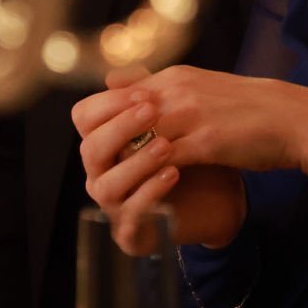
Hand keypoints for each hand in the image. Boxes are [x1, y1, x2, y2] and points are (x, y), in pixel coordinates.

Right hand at [74, 88, 247, 254]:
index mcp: (104, 142)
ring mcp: (114, 205)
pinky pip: (131, 214)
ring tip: (167, 146)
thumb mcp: (172, 117)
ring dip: (135, 162)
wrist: (223, 191)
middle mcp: (101, 173)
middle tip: (152, 112)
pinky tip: (173, 173)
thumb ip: (146, 96)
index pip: (84, 118)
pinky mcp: (132, 232)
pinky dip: (150, 191)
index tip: (144, 94)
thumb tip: (115, 74)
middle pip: (90, 149)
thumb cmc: (191, 150)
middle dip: (120, 129)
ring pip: (106, 185)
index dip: (109, 104)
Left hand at [79, 65, 307, 193]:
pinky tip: (147, 193)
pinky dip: (149, 177)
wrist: (294, 119)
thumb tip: (112, 80)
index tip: (104, 148)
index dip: (102, 125)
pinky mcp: (204, 141)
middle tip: (104, 171)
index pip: (113, 96)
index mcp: (173, 77)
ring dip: (124, 165)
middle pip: (114, 116)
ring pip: (133, 139)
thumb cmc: (248, 108)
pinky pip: (161, 161)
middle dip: (103, 147)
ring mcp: (189, 114)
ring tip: (121, 185)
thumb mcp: (200, 87)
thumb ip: (158, 87)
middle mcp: (175, 90)